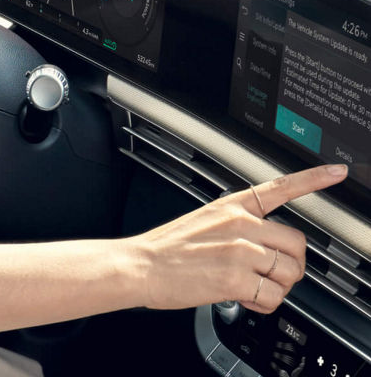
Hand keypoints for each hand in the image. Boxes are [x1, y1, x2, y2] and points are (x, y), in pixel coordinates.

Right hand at [129, 164, 346, 313]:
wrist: (139, 266)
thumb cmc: (166, 249)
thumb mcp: (203, 222)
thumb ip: (239, 228)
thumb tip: (267, 250)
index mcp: (232, 206)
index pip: (280, 187)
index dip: (314, 179)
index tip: (336, 172)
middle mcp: (241, 224)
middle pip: (298, 245)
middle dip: (290, 266)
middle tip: (269, 274)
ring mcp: (240, 251)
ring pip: (290, 273)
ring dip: (277, 287)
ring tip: (250, 287)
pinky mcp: (236, 278)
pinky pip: (273, 297)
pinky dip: (263, 304)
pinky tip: (243, 297)